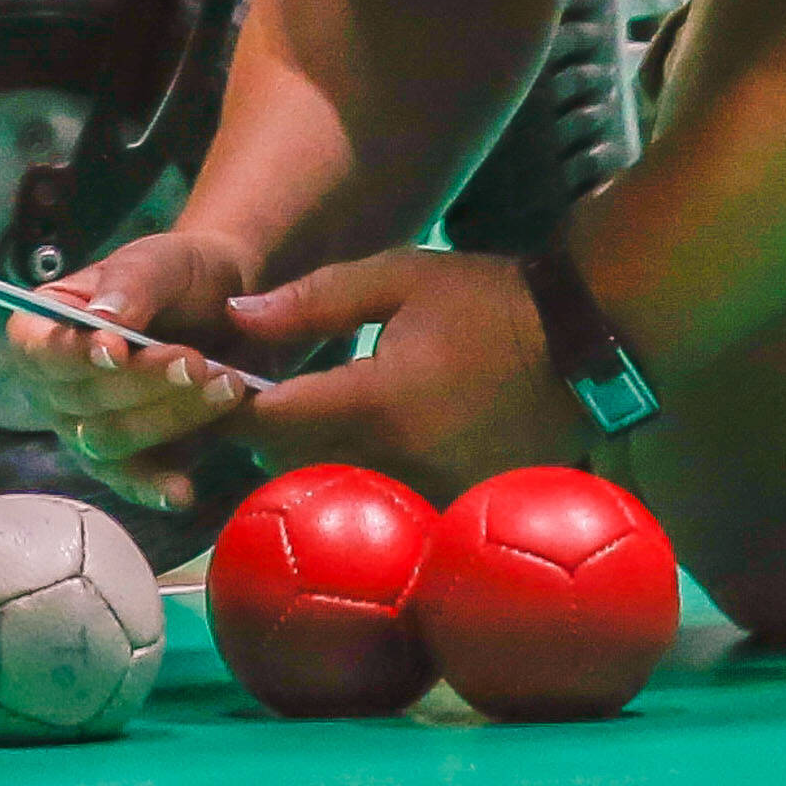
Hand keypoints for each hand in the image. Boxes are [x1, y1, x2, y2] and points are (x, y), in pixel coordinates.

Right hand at [1, 228, 268, 510]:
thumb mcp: (161, 261)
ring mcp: (87, 427)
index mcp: (45, 322)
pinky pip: (130, 480)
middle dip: (143, 382)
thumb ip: (130, 284)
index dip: (70, 354)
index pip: (36, 347)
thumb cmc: (181, 276)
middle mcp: (55, 382)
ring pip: (110, 439)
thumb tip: (101, 320)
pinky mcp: (128, 462)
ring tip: (227, 387)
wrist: (231, 311)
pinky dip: (155, 486)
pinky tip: (182, 490)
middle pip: (78, 399)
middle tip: (200, 361)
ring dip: (167, 418)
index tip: (118, 350)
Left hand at [223, 246, 594, 492]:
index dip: (227, 408)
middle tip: (240, 402)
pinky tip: (352, 446)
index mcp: (375, 403)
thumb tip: (234, 317)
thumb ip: (310, 302)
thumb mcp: (394, 279)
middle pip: (295, 463)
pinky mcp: (457, 506)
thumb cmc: (483, 300)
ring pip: (337, 488)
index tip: (203, 390)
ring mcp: (431, 493)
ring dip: (306, 460)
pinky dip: (357, 478)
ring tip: (290, 421)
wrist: (582, 343)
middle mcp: (399, 461)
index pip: (272, 422)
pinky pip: (385, 502)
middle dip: (259, 435)